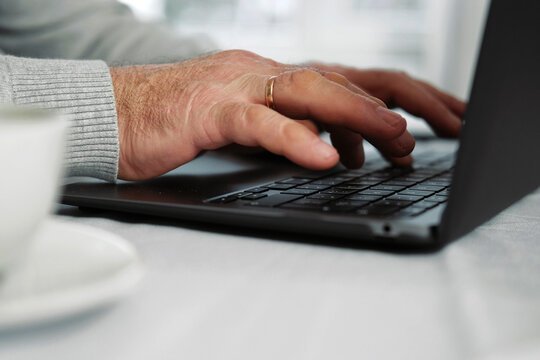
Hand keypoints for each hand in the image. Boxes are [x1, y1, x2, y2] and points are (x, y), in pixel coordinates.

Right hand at [110, 50, 459, 179]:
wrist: (120, 113)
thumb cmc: (186, 122)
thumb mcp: (256, 126)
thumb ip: (299, 131)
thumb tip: (346, 150)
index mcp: (280, 80)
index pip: (355, 80)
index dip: (404, 97)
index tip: (442, 121)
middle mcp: (267, 74)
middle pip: (347, 77)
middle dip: (403, 99)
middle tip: (448, 123)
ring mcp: (239, 86)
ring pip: (310, 89)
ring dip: (359, 114)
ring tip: (398, 139)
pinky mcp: (209, 111)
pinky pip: (258, 122)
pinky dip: (294, 139)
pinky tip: (324, 158)